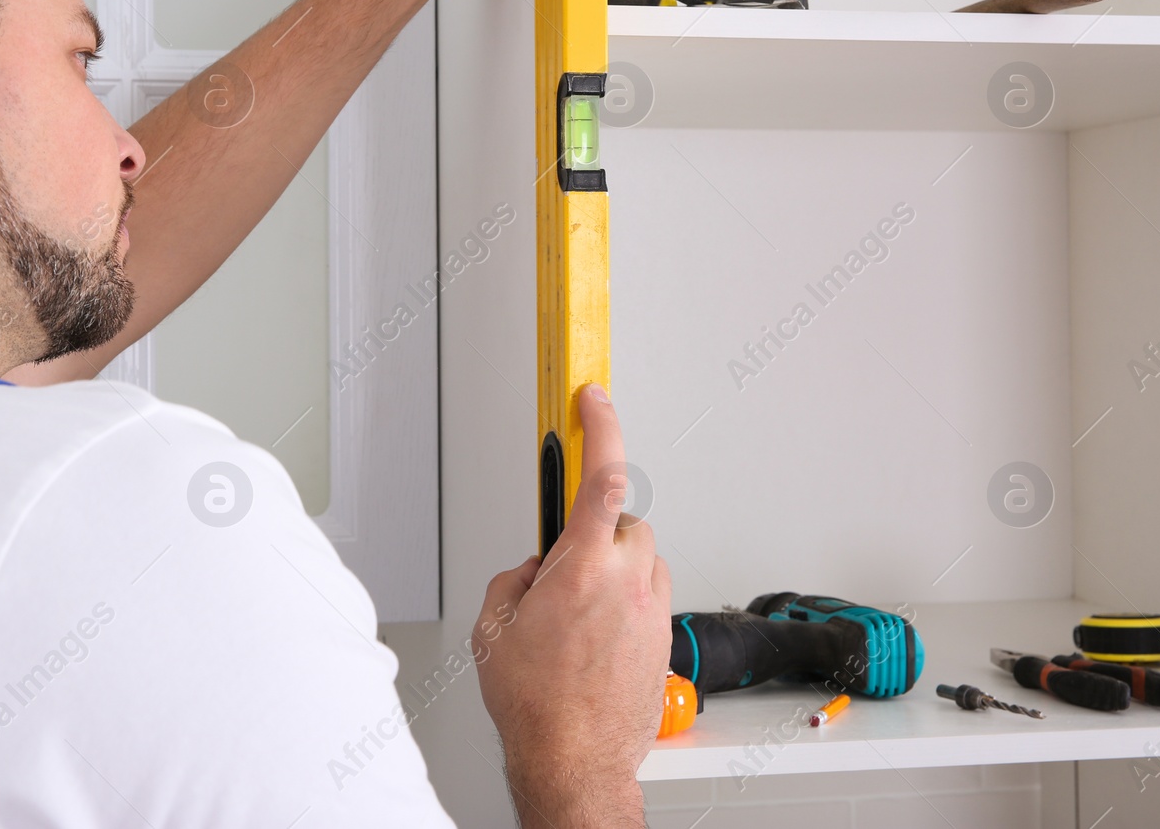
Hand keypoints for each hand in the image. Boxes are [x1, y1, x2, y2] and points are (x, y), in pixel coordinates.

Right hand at [473, 385, 671, 827]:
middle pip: (624, 519)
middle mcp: (629, 580)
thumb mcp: (494, 627)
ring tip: (578, 615)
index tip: (594, 398)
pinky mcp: (665, 635)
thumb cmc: (536, 704)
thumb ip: (515, 579)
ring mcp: (654, 608)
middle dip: (596, 531)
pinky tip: (597, 638)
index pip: (603, 473)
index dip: (601, 425)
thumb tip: (532, 571)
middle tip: (564, 568)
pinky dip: (627, 601)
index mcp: (583, 567)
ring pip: (641, 557)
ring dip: (614, 568)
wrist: (576, 761)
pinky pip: (649, 594)